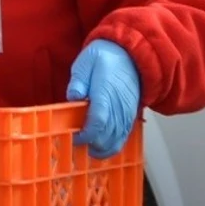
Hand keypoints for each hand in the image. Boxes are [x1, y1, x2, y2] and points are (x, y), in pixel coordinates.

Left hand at [67, 40, 140, 159]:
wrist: (131, 54)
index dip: (87, 134)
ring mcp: (127, 111)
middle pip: (108, 134)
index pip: (98, 120)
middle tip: (80, 147)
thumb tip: (73, 96)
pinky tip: (105, 148)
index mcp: (106, 93)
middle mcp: (119, 105)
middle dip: (94, 144)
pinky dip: (116, 144)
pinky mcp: (131, 113)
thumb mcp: (85, 63)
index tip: (76, 138)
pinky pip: (125, 134)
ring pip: (118, 137)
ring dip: (105, 148)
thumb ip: (79, 81)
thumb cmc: (105, 57)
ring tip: (91, 151)